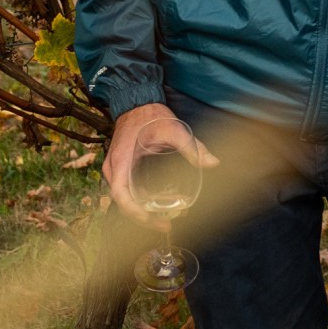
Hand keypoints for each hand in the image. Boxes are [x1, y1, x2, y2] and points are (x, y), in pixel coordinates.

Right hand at [105, 103, 218, 225]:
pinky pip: (130, 191)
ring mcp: (117, 171)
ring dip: (145, 209)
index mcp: (121, 162)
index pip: (121, 196)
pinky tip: (163, 201)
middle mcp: (114, 170)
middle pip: (124, 202)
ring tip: (171, 216)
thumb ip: (193, 147)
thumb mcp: (175, 130)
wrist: (138, 103)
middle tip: (168, 225)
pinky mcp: (123, 170)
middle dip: (144, 217)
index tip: (153, 220)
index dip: (135, 212)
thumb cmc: (152, 116)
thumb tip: (213, 163)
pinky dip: (144, 199)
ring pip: (127, 198)